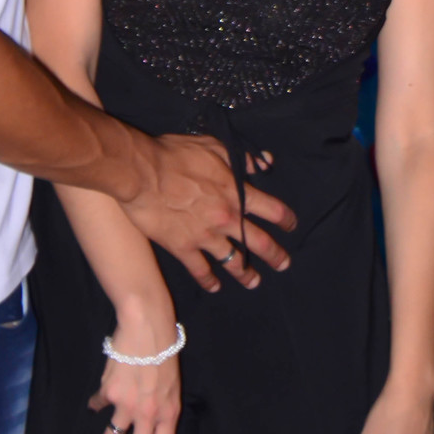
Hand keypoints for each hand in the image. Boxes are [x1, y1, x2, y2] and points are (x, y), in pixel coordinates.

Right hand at [88, 303, 180, 433]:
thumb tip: (143, 422)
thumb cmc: (165, 349)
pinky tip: (95, 406)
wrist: (146, 325)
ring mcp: (127, 405)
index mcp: (169, 412)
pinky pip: (101, 403)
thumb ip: (160, 406)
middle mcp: (149, 414)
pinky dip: (98, 405)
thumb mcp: (172, 382)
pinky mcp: (109, 392)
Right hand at [122, 133, 295, 293]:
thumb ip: (241, 158)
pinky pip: (200, 270)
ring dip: (246, 273)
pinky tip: (215, 286)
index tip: (291, 225)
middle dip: (275, 255)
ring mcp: (205, 236)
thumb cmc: (175, 155)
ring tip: (254, 281)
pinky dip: (209, 280)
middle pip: (258, 242)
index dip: (285, 219)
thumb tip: (264, 163)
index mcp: (235, 192)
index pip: (271, 209)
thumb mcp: (213, 147)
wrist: (142, 173)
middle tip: (284, 264)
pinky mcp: (183, 248)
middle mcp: (225, 218)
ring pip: (233, 261)